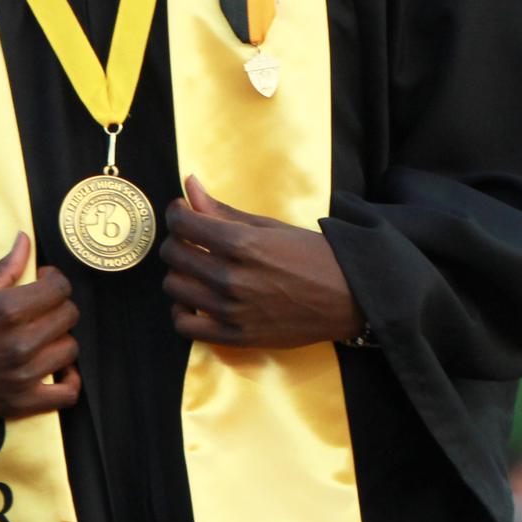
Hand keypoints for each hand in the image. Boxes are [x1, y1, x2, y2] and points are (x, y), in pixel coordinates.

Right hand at [0, 232, 81, 420]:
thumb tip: (25, 239)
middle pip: (69, 316)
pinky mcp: (22, 401)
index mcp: (8, 309)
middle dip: (59, 306)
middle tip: (42, 308)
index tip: (43, 281)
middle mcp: (21, 341)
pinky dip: (69, 381)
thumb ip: (5, 267)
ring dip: (60, 339)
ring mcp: (24, 374)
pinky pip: (67, 393)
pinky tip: (58, 369)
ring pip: (70, 349)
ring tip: (45, 337)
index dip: (54, 280)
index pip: (59, 287)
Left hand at [161, 175, 362, 346]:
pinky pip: (185, 325)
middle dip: (178, 240)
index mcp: (242, 243)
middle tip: (193, 239)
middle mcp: (231, 277)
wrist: (347, 298)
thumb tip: (189, 184)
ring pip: (174, 286)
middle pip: (174, 254)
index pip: (182, 223)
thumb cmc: (312, 255)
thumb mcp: (269, 226)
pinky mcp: (235, 337)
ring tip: (197, 268)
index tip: (185, 212)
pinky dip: (182, 310)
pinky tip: (195, 299)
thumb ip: (223, 210)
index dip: (177, 213)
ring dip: (179, 273)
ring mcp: (231, 310)